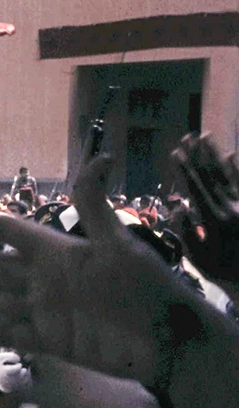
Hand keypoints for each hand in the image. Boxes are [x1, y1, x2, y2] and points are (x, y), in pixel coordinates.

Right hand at [0, 143, 206, 387]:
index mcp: (56, 251)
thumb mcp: (118, 243)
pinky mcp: (49, 340)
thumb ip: (94, 206)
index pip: (11, 233)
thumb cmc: (144, 288)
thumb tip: (100, 156)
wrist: (165, 340)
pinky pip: (9, 333)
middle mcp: (43, 278)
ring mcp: (44, 310)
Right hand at [171, 134, 238, 294]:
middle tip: (189, 136)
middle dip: (198, 154)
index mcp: (214, 220)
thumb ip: (189, 232)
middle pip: (210, 175)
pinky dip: (236, 168)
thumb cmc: (226, 271)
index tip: (176, 152)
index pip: (196, 187)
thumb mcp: (201, 258)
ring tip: (207, 136)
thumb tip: (179, 207)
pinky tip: (232, 154)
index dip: (185, 168)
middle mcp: (230, 207)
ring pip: (227, 174)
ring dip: (215, 154)